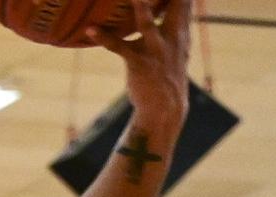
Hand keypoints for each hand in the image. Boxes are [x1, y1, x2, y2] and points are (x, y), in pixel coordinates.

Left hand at [90, 0, 191, 122]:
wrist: (165, 107)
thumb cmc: (165, 71)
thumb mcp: (175, 44)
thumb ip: (174, 21)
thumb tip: (172, 2)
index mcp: (181, 30)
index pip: (185, 1)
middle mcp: (172, 37)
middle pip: (174, 6)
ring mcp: (156, 51)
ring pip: (147, 24)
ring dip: (140, 7)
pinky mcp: (139, 64)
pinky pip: (119, 48)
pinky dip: (104, 37)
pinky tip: (90, 29)